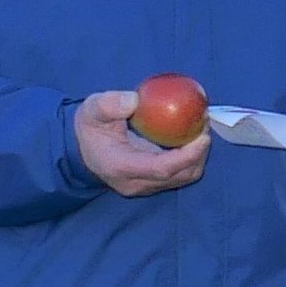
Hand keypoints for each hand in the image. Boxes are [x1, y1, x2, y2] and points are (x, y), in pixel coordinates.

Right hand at [72, 91, 208, 198]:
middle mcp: (135, 183)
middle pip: (179, 175)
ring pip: (183, 177)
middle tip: (204, 124)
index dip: (188, 155)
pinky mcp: (152, 183)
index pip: (161, 168)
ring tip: (200, 129)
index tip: (203, 135)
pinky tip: (191, 136)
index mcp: (120, 167)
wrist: (81, 149)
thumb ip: (109, 104)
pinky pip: (180, 174)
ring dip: (198, 156)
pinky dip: (191, 158)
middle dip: (199, 153)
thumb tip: (135, 100)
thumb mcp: (91, 110)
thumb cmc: (90, 128)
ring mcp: (144, 186)